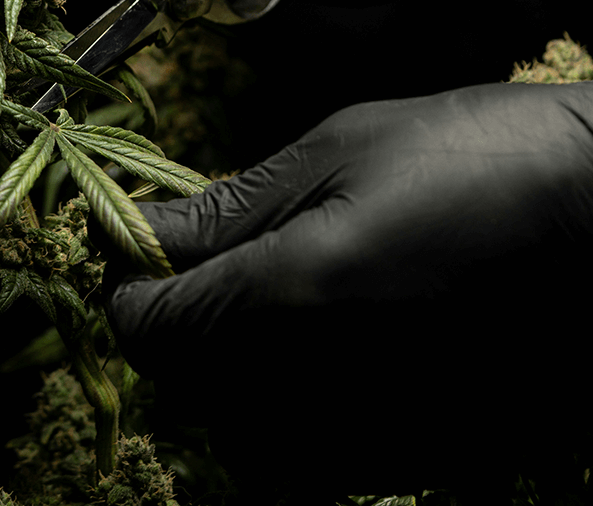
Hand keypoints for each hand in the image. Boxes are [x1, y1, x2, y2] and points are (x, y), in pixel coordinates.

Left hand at [106, 81, 592, 490]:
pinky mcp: (416, 458)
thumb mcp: (341, 150)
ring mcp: (371, 438)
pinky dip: (295, 397)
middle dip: (185, 313)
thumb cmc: (474, 158)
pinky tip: (340, 333)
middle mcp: (318, 391)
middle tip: (230, 249)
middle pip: (187, 382)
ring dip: (238, 362)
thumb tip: (144, 231)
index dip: (133, 281)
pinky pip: (311, 452)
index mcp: (290, 300)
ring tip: (291, 289)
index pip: (146, 328)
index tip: (147, 240)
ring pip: (242, 426)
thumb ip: (232, 208)